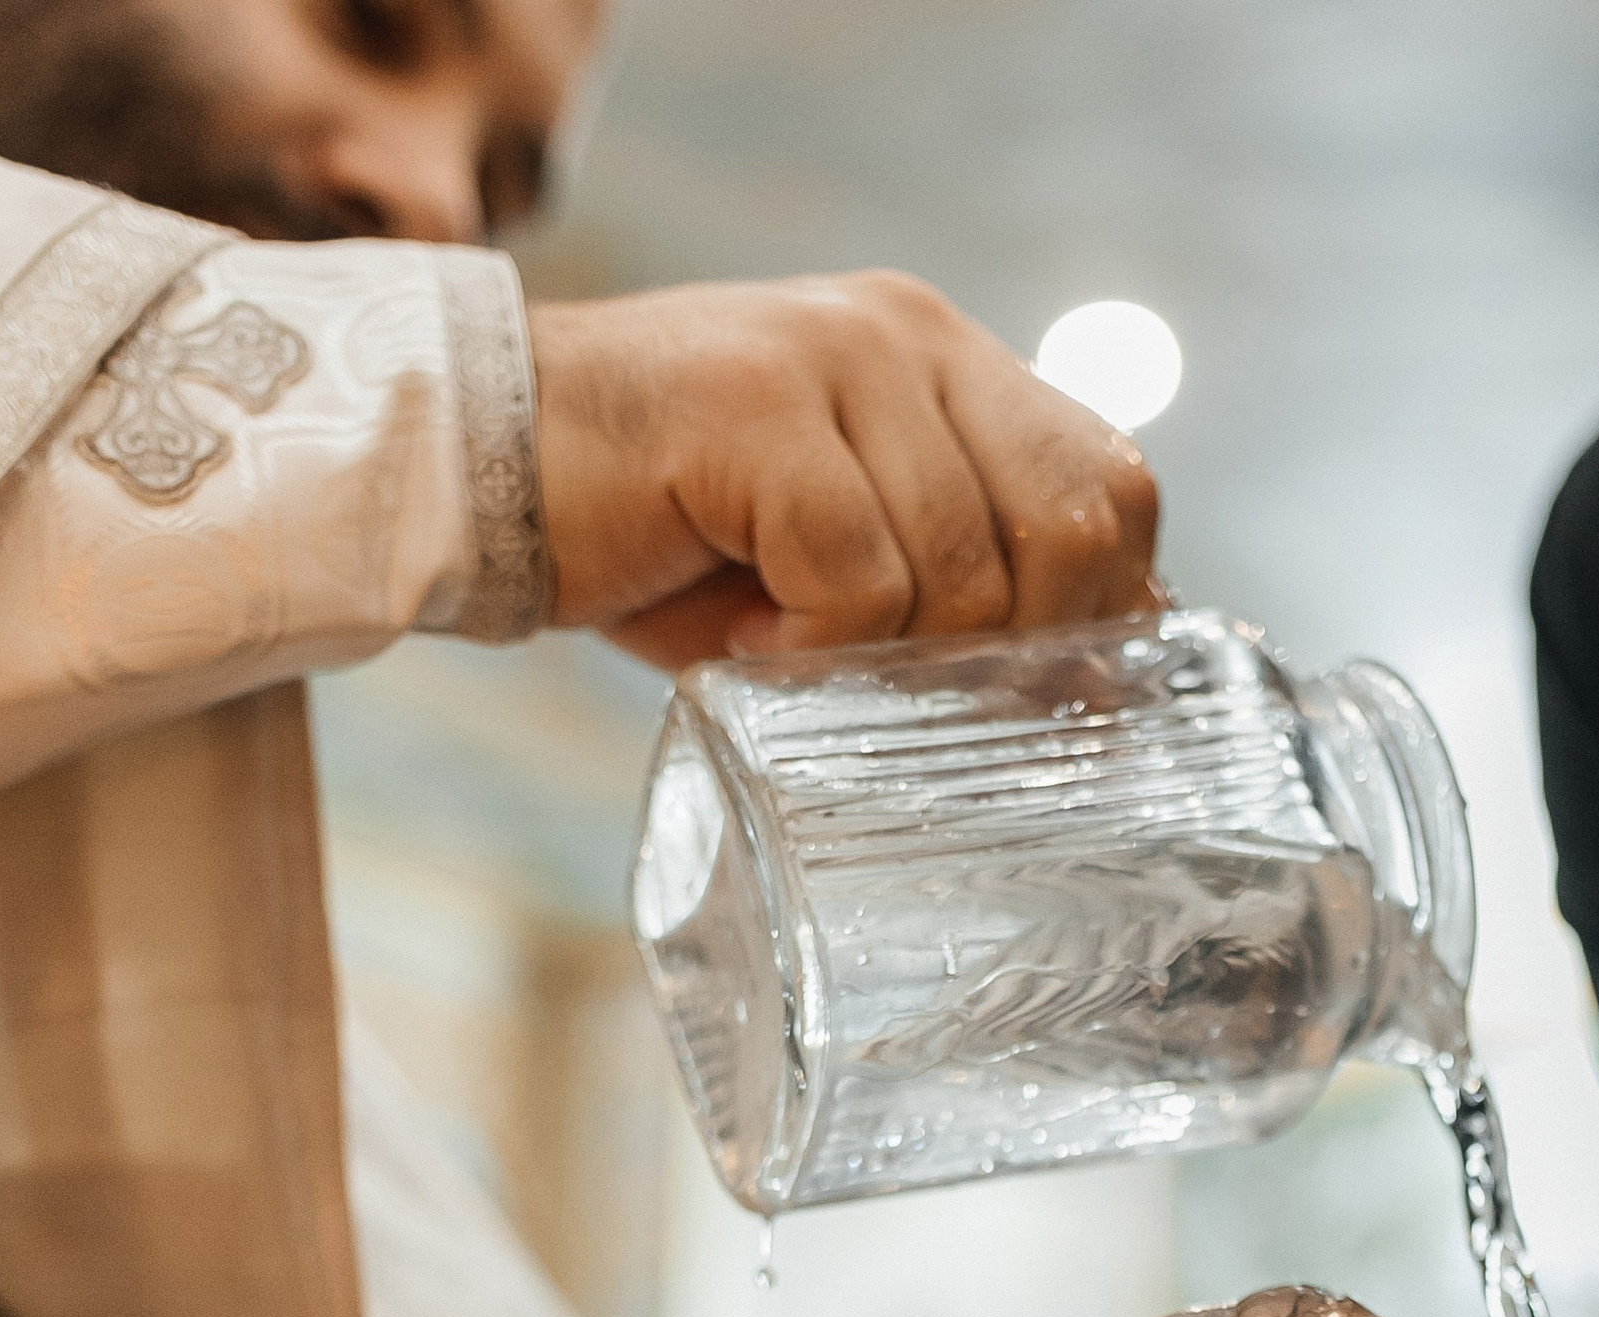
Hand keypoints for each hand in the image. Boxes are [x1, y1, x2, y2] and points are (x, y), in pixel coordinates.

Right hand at [528, 275, 1161, 666]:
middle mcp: (908, 336)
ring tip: (792, 656)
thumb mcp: (850, 563)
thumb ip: (963, 588)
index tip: (1031, 698)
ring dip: (884, 661)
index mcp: (949, 362)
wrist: (486, 474)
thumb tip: (1094, 687)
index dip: (1102, 611)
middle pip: (1067, 529)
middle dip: (1008, 653)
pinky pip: (858, 581)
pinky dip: (810, 649)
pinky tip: (749, 646)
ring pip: (961, 573)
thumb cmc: (672, 545)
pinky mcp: (758, 407)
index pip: (1112, 486)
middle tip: (905, 694)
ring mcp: (835, 358)